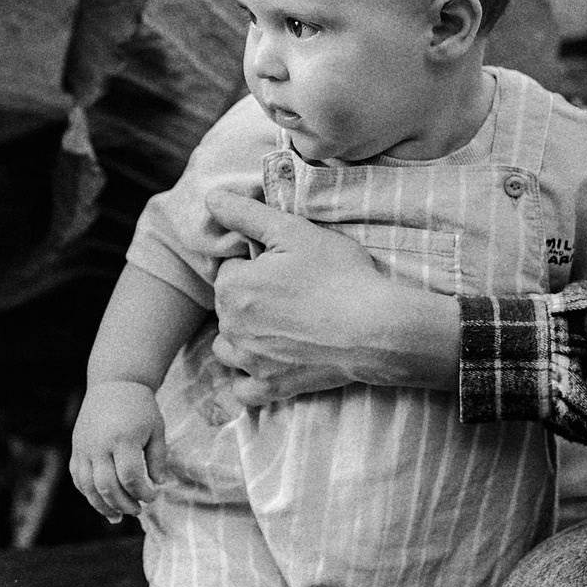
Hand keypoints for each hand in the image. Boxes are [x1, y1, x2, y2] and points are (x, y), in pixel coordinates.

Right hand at [69, 381, 167, 521]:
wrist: (114, 383)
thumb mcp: (156, 429)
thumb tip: (159, 484)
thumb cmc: (140, 407)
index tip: (153, 496)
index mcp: (122, 439)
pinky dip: (88, 493)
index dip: (142, 493)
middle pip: (107, 486)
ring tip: (117, 517)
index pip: (130, 477)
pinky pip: (78, 478)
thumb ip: (158, 458)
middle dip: (124, 504)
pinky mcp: (76, 448)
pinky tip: (101, 502)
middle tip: (138, 510)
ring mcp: (84, 447)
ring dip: (103, 505)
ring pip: (88, 487)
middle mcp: (99, 445)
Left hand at [205, 189, 458, 406]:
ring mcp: (249, 361)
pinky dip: (250, 377)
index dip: (259, 264)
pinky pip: (243, 388)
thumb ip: (246, 214)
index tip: (288, 267)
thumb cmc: (339, 276)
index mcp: (232, 286)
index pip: (231, 269)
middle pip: (228, 307)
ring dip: (243, 337)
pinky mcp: (270, 387)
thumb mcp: (294, 231)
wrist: (376, 329)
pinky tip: (269, 363)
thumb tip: (210, 198)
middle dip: (251, 298)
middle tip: (294, 293)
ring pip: (227, 347)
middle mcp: (231, 326)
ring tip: (280, 326)